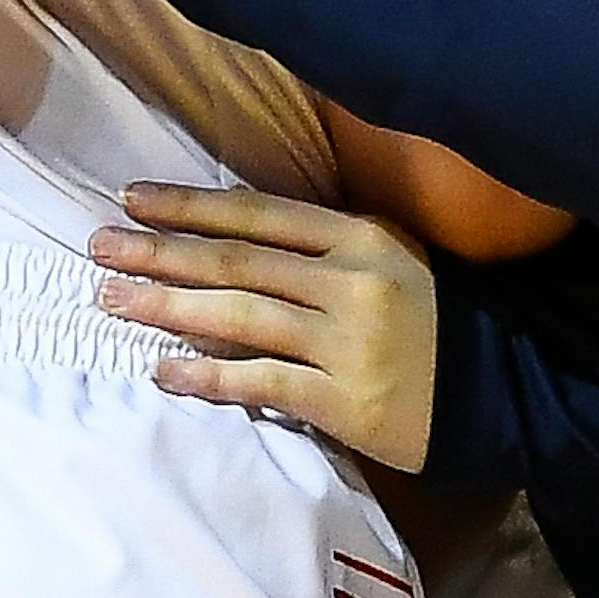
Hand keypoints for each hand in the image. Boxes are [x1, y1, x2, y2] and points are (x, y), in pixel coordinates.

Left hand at [90, 183, 436, 472]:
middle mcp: (346, 279)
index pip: (255, 213)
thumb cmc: (431, 315)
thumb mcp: (383, 255)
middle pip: (236, 260)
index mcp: (354, 234)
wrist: (499, 385)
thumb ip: (317, 243)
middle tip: (100, 246)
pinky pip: (263, 384)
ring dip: (169, 307)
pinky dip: (210, 377)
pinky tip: (165, 371)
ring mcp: (345, 340)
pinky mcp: (344, 400)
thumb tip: (228, 233)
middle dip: (161, 252)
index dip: (191, 204)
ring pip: (241, 317)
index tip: (134, 197)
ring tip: (113, 300)